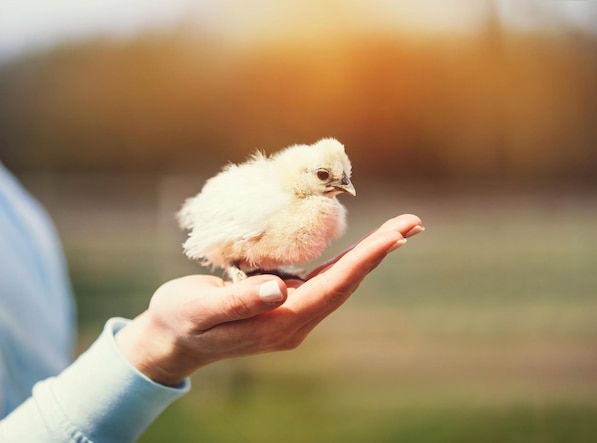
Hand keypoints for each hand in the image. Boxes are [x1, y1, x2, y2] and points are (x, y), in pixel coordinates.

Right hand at [115, 214, 423, 385]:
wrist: (170, 341)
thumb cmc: (179, 320)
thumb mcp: (200, 309)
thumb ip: (240, 300)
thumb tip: (282, 287)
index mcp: (280, 322)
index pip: (335, 285)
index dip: (367, 257)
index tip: (397, 233)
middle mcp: (294, 321)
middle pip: (347, 282)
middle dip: (380, 251)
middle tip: (413, 223)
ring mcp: (291, 314)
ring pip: (339, 281)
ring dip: (369, 256)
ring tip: (398, 231)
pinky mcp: (283, 304)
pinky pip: (323, 280)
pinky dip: (345, 260)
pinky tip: (358, 249)